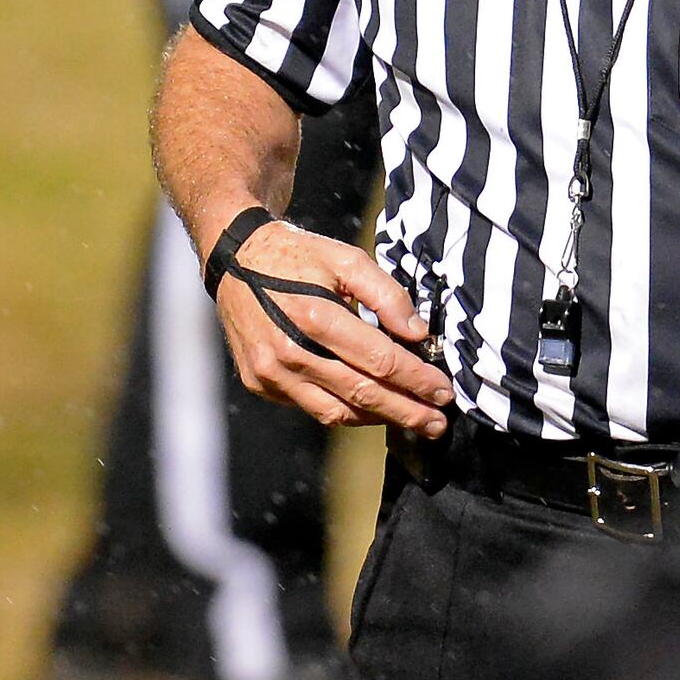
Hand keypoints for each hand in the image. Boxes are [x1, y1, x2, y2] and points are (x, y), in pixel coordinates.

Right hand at [204, 215, 452, 437]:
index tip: (444, 390)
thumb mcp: (344, 258)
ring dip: (377, 419)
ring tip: (410, 419)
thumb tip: (417, 334)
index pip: (378, 360)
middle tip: (437, 424)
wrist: (235, 259)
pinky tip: (368, 406)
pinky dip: (343, 409)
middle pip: (361, 394)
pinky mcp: (260, 383)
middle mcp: (288, 351)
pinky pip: (310, 407)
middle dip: (406, 411)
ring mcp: (270, 373)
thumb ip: (385, 294)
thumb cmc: (296, 256)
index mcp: (313, 315)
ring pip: (335, 411)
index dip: (416, 379)